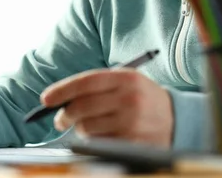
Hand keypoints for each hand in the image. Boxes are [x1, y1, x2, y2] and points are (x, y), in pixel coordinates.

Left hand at [40, 69, 173, 147]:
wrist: (176, 120)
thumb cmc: (142, 98)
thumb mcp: (126, 82)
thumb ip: (97, 86)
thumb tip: (61, 99)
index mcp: (126, 78)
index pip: (86, 82)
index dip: (62, 90)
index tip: (46, 99)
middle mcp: (129, 98)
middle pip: (82, 107)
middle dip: (64, 115)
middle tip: (58, 119)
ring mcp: (131, 122)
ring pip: (87, 128)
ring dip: (79, 129)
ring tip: (87, 126)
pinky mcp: (131, 141)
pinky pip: (98, 143)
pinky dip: (92, 141)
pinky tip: (101, 135)